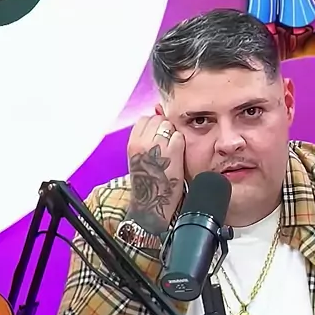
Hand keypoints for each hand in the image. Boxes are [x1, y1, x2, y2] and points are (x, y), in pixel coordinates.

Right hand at [126, 115, 184, 235]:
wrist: (152, 205)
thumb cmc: (148, 183)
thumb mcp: (140, 157)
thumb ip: (146, 136)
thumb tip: (157, 110)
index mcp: (132, 144)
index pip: (146, 120)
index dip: (154, 127)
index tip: (157, 140)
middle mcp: (142, 143)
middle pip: (159, 119)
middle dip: (165, 129)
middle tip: (166, 147)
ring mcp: (157, 146)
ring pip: (169, 125)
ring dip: (173, 135)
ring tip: (172, 153)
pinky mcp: (172, 152)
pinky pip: (179, 136)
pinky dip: (181, 144)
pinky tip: (178, 157)